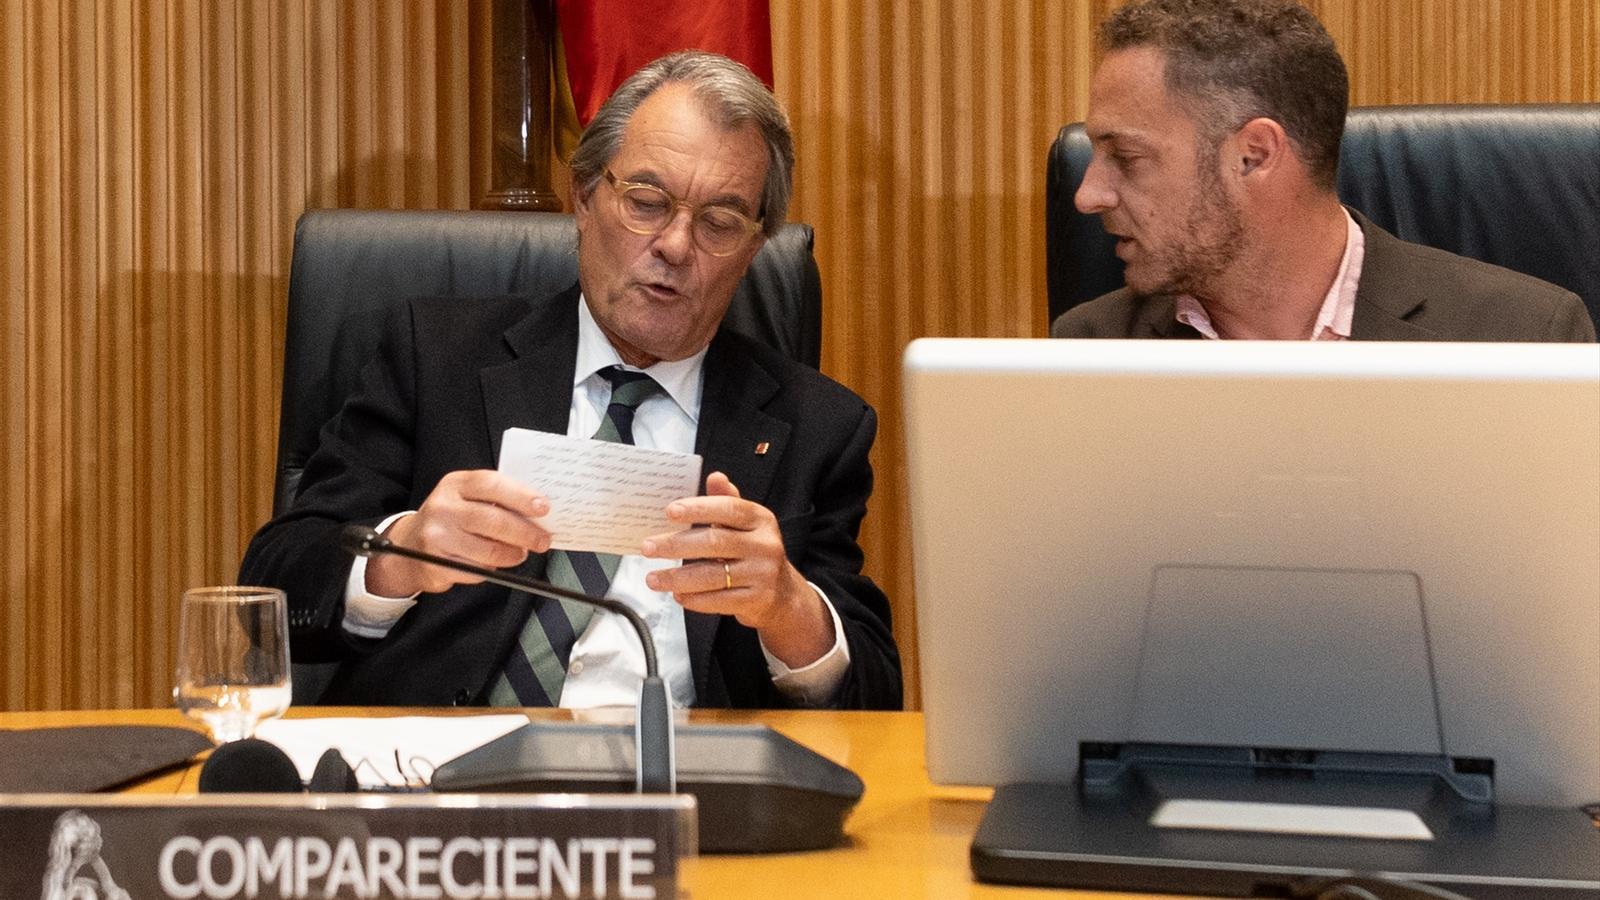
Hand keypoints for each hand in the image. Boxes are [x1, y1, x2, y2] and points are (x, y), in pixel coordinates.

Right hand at [365, 469, 550, 596]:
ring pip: (489, 551)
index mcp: (455, 484)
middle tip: (542, 540)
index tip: (544, 508)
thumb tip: (538, 511)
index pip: (491, 484)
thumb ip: (497, 499)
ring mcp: (436, 536)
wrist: (408, 545)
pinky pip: (476, 571)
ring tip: (520, 553)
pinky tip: (491, 564)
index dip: (521, 496)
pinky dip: (490, 570)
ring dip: (512, 555)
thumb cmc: (451, 518)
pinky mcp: (435, 564)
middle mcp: (442, 507)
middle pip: (493, 520)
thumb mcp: (466, 498)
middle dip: (525, 533)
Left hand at [641, 471, 833, 666]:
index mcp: (761, 520)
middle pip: (715, 542)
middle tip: (648, 547)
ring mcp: (763, 574)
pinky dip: (694, 599)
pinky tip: (677, 594)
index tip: (669, 511)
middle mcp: (765, 545)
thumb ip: (727, 501)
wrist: (783, 594)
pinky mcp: (757, 600)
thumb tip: (715, 476)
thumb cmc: (754, 552)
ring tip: (653, 578)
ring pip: (713, 575)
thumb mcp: (746, 525)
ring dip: (678, 577)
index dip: (699, 509)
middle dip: (676, 545)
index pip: (729, 509)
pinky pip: (719, 600)